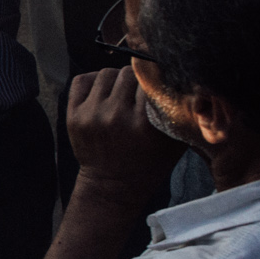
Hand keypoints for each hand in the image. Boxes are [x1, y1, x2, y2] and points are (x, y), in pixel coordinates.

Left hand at [65, 66, 184, 201]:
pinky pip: (82, 80)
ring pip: (106, 73)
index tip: (160, 83)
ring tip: (123, 92)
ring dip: (117, 79)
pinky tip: (104, 93)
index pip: (152, 79)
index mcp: (143, 123)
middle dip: (138, 78)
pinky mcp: (73, 116)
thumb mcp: (175, 141)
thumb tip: (187, 80)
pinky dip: (94, 81)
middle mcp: (115, 116)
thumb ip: (181, 112)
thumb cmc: (150, 162)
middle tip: (140, 91)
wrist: (112, 186)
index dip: (157, 79)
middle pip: (128, 72)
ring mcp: (91, 115)